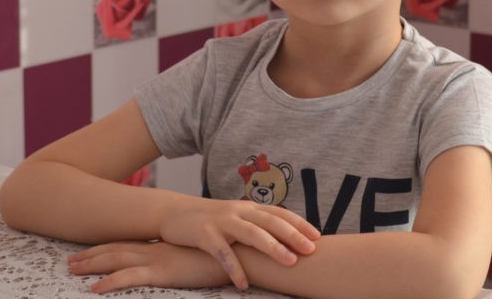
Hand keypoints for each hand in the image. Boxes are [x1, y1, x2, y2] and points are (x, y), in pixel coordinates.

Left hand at [68, 241, 227, 293]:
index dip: (106, 248)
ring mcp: (157, 260)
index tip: (88, 251)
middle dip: (91, 255)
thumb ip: (186, 260)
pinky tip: (95, 289)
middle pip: (116, 250)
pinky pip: (130, 278)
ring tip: (72, 270)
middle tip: (69, 260)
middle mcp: (155, 250)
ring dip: (92, 265)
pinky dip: (110, 282)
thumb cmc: (224, 256)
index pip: (128, 245)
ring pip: (116, 260)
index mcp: (163, 246)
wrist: (238, 251)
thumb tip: (180, 265)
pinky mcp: (163, 272)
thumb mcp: (199, 257)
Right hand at [159, 198, 319, 289]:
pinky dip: (235, 268)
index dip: (298, 223)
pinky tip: (244, 284)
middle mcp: (238, 211)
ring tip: (290, 262)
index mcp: (248, 207)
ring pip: (251, 233)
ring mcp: (221, 221)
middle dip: (293, 235)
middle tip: (311, 250)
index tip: (317, 236)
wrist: (174, 213)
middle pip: (270, 222)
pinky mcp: (204, 234)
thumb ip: (256, 225)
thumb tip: (285, 240)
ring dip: (272, 248)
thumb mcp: (236, 217)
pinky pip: (222, 253)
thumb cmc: (211, 220)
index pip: (278, 213)